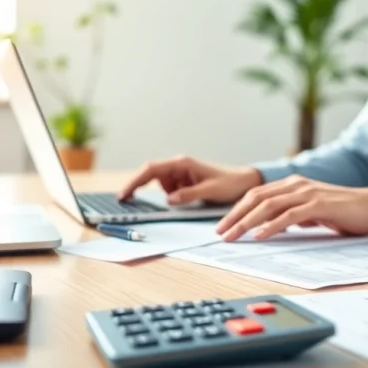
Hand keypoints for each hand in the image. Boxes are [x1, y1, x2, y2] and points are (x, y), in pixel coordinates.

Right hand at [117, 156, 262, 204]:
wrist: (243, 183)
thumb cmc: (229, 183)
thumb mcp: (210, 190)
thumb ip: (190, 194)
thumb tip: (170, 199)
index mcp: (182, 163)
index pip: (152, 169)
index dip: (135, 181)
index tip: (125, 194)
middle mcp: (178, 167)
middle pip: (150, 175)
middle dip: (137, 187)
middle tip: (125, 202)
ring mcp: (180, 175)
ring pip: (159, 185)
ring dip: (158, 195)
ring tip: (169, 201)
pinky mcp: (183, 184)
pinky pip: (169, 191)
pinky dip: (167, 199)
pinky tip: (175, 203)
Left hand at [214, 175, 367, 241]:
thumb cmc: (344, 212)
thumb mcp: (312, 212)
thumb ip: (293, 215)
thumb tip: (274, 226)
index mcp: (292, 184)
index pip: (257, 195)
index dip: (237, 209)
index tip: (224, 225)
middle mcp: (296, 184)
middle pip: (256, 198)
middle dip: (235, 216)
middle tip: (221, 233)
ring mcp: (307, 193)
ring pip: (268, 206)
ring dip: (247, 221)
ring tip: (234, 236)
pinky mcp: (318, 205)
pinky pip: (289, 215)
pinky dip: (271, 226)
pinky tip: (260, 236)